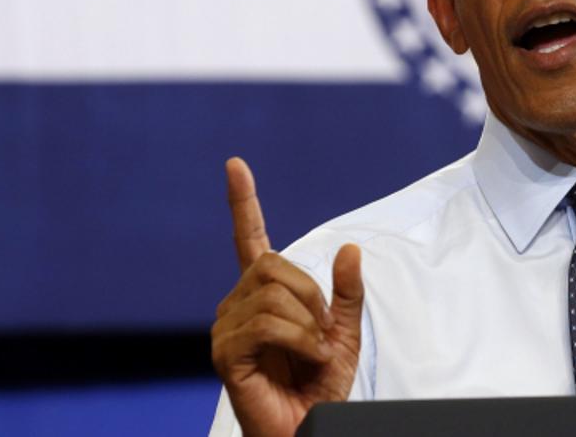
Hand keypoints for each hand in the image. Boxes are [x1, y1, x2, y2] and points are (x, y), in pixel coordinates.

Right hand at [211, 157, 363, 436]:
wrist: (310, 425)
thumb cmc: (320, 384)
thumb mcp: (346, 332)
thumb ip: (347, 292)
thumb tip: (350, 248)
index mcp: (263, 294)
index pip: (249, 238)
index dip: (242, 201)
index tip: (235, 165)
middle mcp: (238, 304)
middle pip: (274, 265)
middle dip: (312, 296)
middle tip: (321, 334)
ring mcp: (227, 328)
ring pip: (274, 294)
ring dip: (309, 325)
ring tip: (314, 353)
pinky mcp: (225, 354)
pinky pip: (267, 324)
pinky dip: (301, 340)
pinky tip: (309, 360)